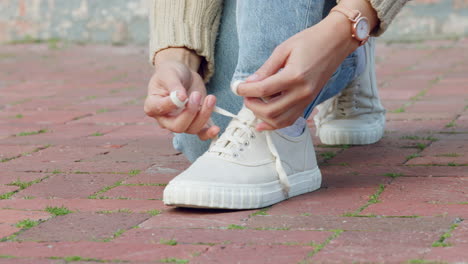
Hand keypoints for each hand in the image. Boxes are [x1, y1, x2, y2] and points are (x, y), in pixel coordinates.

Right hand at [144, 50, 219, 139]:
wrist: (183, 75)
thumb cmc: (171, 73)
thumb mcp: (170, 74)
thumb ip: (174, 85)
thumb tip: (181, 98)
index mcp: (153, 105)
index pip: (160, 109)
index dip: (171, 104)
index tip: (182, 94)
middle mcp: (165, 118)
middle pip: (177, 126)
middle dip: (190, 112)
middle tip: (197, 95)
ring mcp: (181, 122)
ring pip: (192, 128)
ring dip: (204, 115)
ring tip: (210, 98)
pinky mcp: (195, 121)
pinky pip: (201, 133)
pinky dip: (209, 133)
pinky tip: (216, 128)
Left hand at [236, 12, 361, 130]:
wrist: (335, 43)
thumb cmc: (310, 41)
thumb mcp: (283, 49)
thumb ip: (265, 69)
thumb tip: (249, 83)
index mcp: (294, 76)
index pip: (263, 90)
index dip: (246, 90)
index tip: (237, 87)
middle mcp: (302, 93)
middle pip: (270, 111)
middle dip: (252, 105)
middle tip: (245, 95)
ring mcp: (307, 100)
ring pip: (279, 121)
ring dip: (261, 116)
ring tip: (253, 104)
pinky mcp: (308, 103)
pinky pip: (289, 120)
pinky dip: (274, 124)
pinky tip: (262, 123)